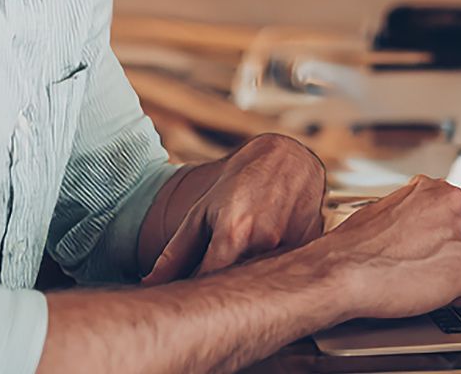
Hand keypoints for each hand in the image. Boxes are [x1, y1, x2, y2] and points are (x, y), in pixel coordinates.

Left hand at [143, 133, 326, 283]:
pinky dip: (276, 272)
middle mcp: (264, 240)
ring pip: (265, 280)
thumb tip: (148, 284)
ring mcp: (292, 241)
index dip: (198, 297)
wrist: (284, 158)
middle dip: (224, 292)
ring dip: (252, 281)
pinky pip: (290, 269)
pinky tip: (268, 258)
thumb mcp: (201, 214)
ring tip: (244, 263)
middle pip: (238, 287)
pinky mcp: (311, 242)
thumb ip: (176, 253)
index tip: (191, 301)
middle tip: (215, 283)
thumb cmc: (237, 186)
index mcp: (232, 234)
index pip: (208, 285)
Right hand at [314, 175, 460, 321]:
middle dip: (452, 248)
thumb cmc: (354, 247)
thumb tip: (417, 224)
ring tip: (422, 280)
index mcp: (435, 190)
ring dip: (453, 270)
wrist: (343, 272)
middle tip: (425, 264)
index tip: (431, 244)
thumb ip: (412, 211)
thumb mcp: (386, 209)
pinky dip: (453, 296)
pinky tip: (428, 295)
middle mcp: (455, 206)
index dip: (441, 232)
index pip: (456, 211)